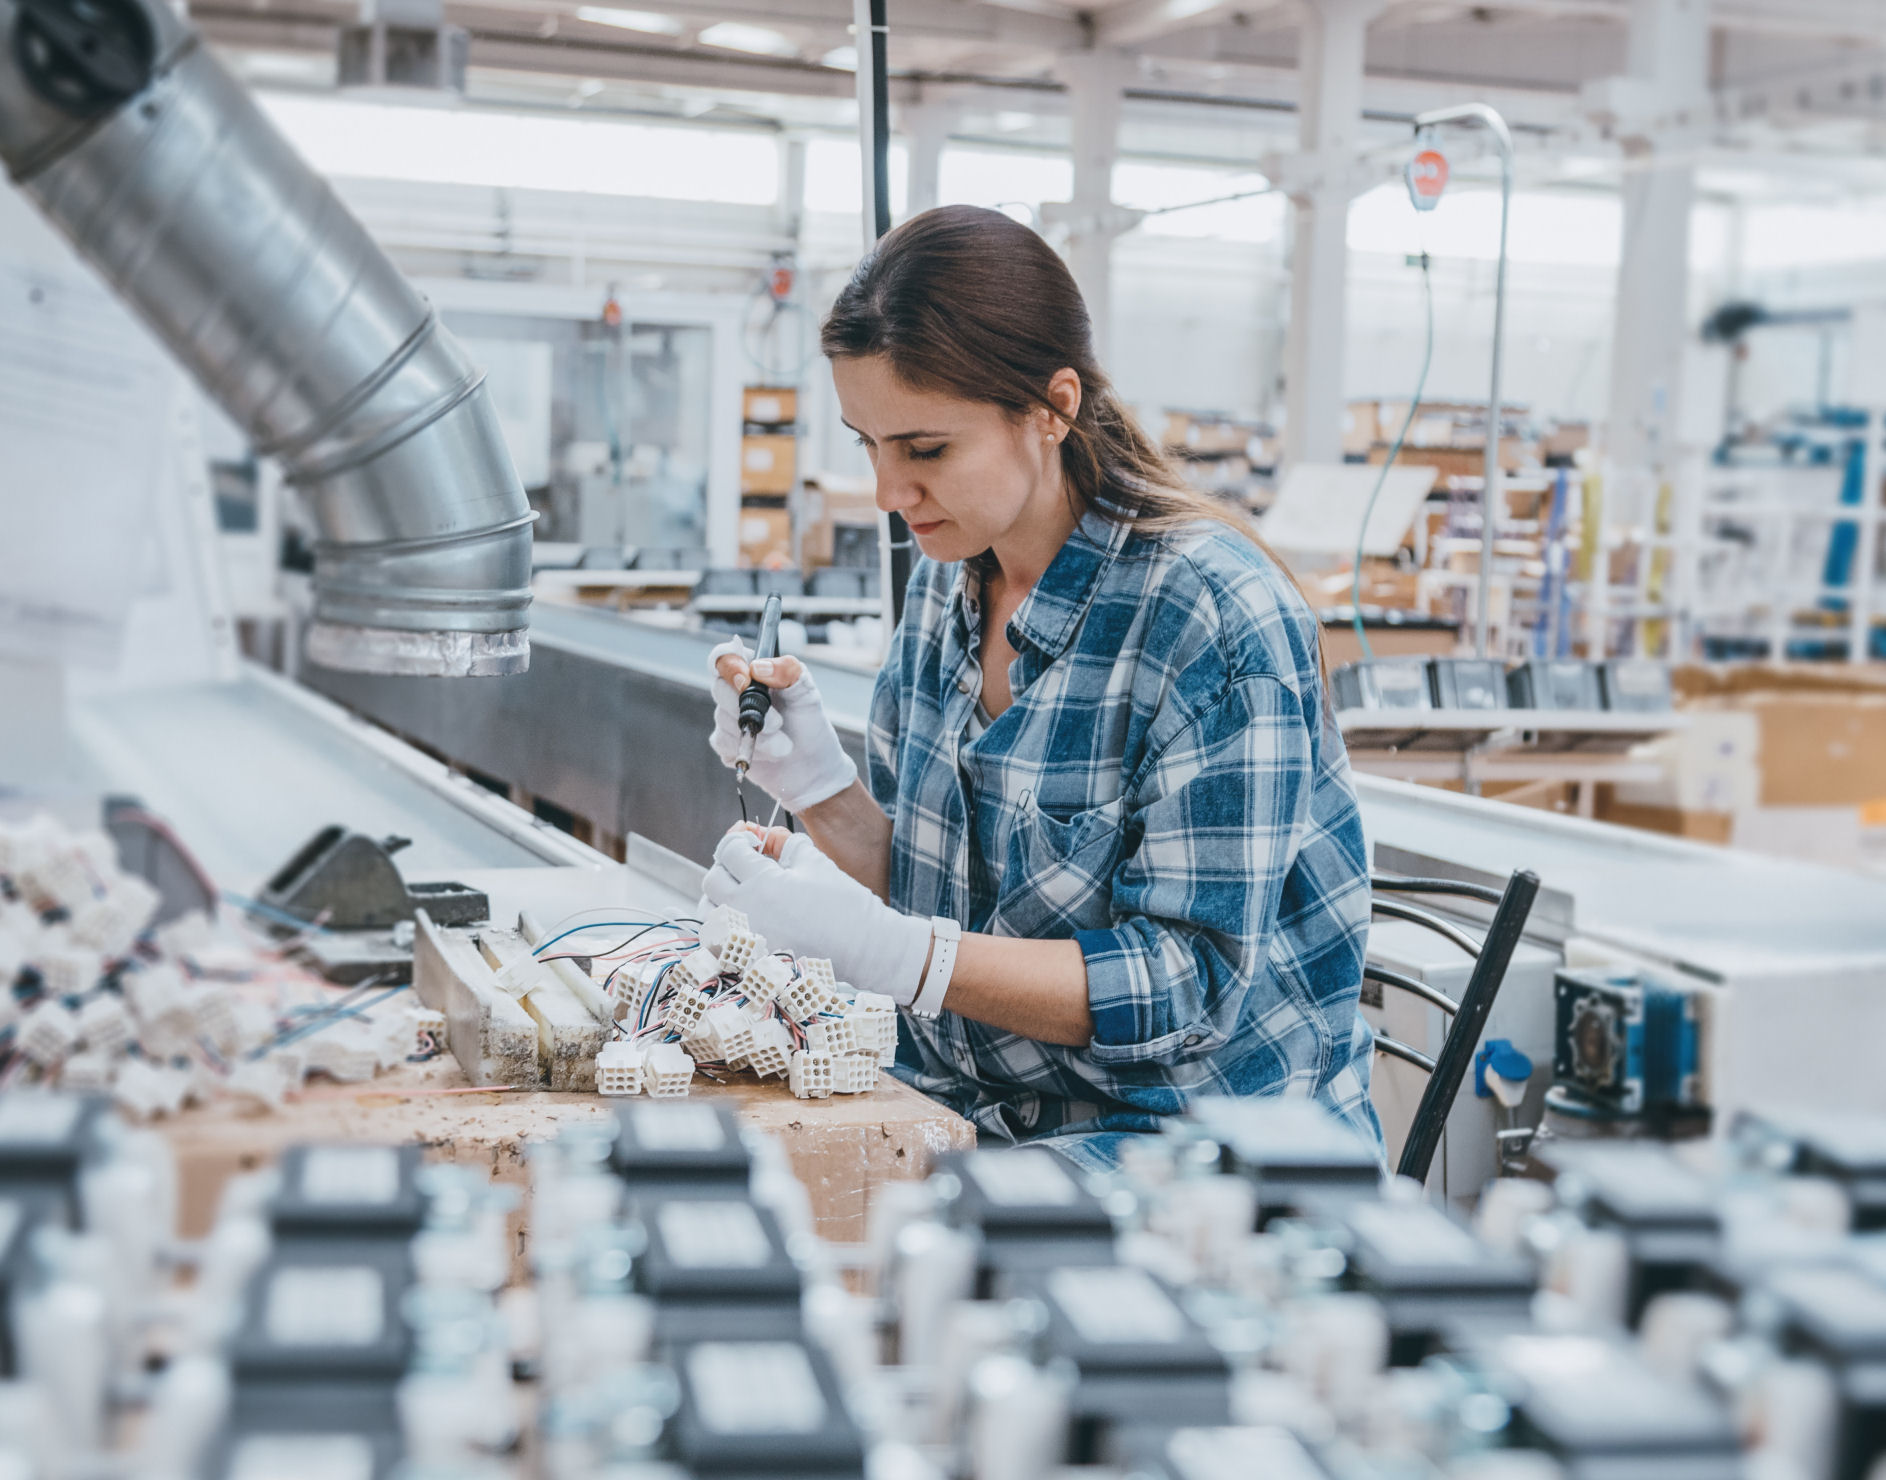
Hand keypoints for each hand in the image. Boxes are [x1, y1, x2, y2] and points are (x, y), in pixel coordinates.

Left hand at [700, 828, 930, 1006]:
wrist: (865, 949)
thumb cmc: (844, 903)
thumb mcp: (814, 861)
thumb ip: (782, 842)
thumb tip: (762, 835)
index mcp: (762, 882)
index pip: (728, 850)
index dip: (738, 840)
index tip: (751, 841)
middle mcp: (746, 911)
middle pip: (713, 879)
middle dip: (727, 867)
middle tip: (749, 866)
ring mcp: (746, 940)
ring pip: (711, 912)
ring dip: (722, 897)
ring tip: (748, 894)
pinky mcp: (750, 961)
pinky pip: (721, 942)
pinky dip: (727, 928)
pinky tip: (749, 921)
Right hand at [708, 637, 856, 815]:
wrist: (813, 768)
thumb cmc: (810, 725)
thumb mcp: (807, 693)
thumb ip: (788, 672)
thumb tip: (758, 667)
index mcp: (754, 671)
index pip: (726, 657)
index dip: (729, 666)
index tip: (746, 680)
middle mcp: (736, 692)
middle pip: (719, 688)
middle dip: (751, 710)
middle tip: (779, 724)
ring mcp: (728, 718)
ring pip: (723, 720)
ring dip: (759, 735)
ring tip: (784, 744)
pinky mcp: (726, 744)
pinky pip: (723, 743)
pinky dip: (750, 750)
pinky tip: (769, 754)